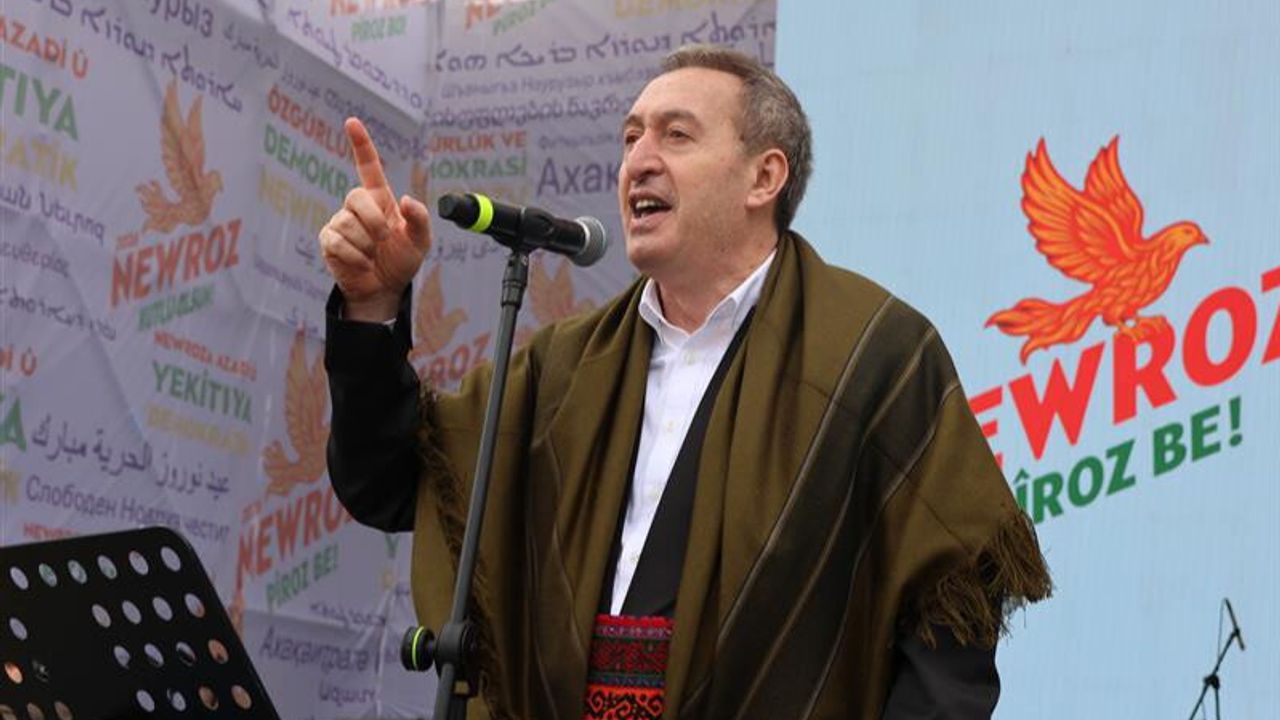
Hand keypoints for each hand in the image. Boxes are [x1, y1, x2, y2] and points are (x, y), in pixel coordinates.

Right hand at [319, 117, 431, 320]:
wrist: (384, 289)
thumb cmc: (402, 260)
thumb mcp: (421, 241)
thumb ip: (420, 220)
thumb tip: (407, 201)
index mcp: (380, 199)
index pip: (368, 166)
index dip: (361, 144)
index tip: (352, 122)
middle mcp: (357, 206)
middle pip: (356, 196)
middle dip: (374, 221)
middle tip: (385, 239)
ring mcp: (340, 222)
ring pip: (349, 224)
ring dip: (367, 245)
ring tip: (373, 255)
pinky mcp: (328, 240)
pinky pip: (338, 242)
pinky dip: (356, 257)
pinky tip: (362, 263)